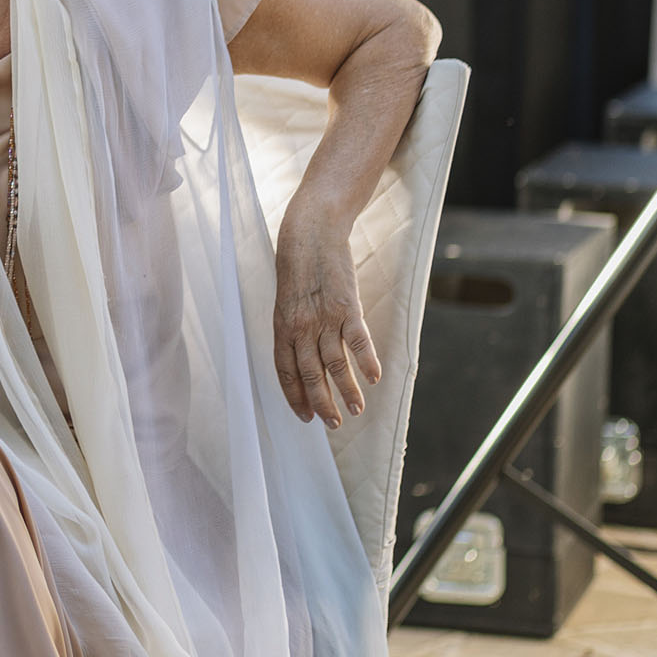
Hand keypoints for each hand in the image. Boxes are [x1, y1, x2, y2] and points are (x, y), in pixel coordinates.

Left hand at [271, 213, 379, 427]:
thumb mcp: (287, 298)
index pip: (285, 370)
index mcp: (282, 325)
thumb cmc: (298, 264)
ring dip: (347, 391)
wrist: (311, 231)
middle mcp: (301, 326)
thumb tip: (305, 353)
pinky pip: (357, 341)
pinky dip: (366, 362)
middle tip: (332, 424)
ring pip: (335, 364)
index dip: (294, 395)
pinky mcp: (347, 306)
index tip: (304, 416)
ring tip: (356, 410)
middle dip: (321, 403)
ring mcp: (324, 318)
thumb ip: (295, 325)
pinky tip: (374, 379)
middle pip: (310, 374)